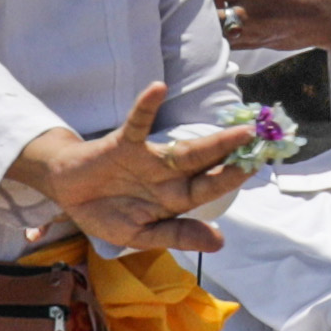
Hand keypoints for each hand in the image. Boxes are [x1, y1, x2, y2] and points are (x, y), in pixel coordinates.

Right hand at [2, 84, 254, 256]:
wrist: (68, 193)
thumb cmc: (108, 213)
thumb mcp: (141, 235)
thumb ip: (178, 235)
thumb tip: (219, 241)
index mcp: (174, 199)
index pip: (209, 189)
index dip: (232, 180)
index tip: (257, 169)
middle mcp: (169, 175)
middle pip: (207, 165)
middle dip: (234, 156)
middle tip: (263, 145)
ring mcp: (149, 158)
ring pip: (185, 147)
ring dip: (212, 140)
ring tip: (239, 131)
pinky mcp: (124, 143)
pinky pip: (136, 123)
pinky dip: (146, 106)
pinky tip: (158, 89)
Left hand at [208, 0, 330, 59]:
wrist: (326, 14)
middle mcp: (246, 12)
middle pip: (203, 11)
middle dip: (198, 0)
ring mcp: (249, 32)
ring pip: (211, 29)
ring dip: (207, 18)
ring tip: (214, 6)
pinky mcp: (253, 45)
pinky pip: (224, 42)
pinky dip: (218, 31)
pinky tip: (225, 19)